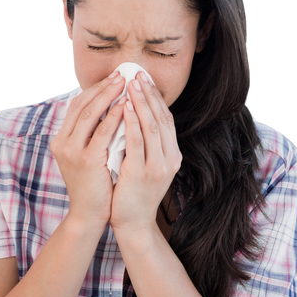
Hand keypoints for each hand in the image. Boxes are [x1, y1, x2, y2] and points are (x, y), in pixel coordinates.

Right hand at [50, 73, 127, 228]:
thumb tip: (109, 110)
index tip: (113, 78)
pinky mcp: (86, 160)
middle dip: (103, 87)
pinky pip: (102, 132)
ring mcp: (71, 151)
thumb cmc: (93, 185)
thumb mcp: (86, 156)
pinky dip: (114, 116)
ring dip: (109, 95)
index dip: (95, 89)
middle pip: (81, 104)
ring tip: (125, 83)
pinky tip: (126, 106)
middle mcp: (62, 142)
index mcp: (61, 139)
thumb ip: (91, 136)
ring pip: (90, 114)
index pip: (76, 105)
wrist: (87, 215)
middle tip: (122, 74)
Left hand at [109, 71, 182, 234]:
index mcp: (171, 155)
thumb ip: (142, 143)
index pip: (165, 118)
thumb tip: (131, 115)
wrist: (133, 224)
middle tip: (137, 73)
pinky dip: (132, 123)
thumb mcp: (142, 163)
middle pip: (161, 118)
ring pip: (152, 127)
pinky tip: (125, 108)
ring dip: (141, 102)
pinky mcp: (142, 174)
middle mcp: (170, 158)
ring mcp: (158, 166)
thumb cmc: (132, 192)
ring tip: (131, 83)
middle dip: (148, 94)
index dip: (155, 97)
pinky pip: (137, 143)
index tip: (143, 78)